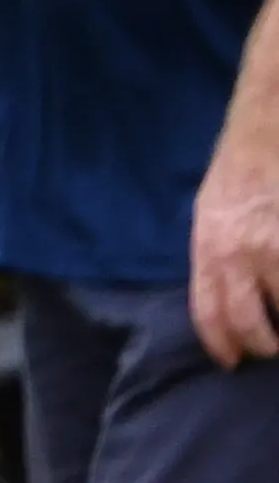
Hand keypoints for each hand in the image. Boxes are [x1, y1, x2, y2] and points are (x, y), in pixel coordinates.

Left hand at [191, 118, 278, 365]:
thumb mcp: (209, 214)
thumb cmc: (239, 167)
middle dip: (264, 344)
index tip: (233, 360)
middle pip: (251, 322)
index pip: (210, 315)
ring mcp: (275, 244)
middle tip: (273, 349)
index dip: (223, 344)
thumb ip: (215, 257)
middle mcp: (241, 253)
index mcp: (210, 250)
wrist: (266, 122)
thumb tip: (225, 297)